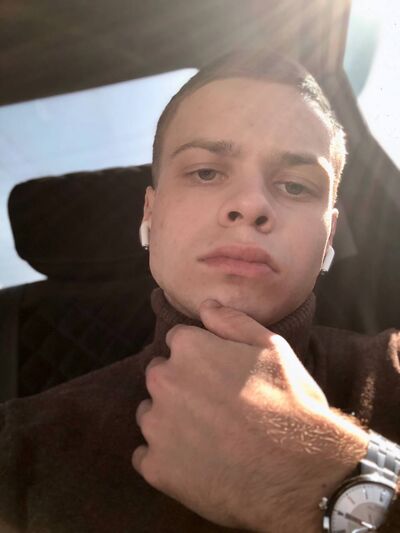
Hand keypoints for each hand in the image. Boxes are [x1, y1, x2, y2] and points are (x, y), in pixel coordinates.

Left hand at [132, 300, 367, 531]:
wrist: (299, 472)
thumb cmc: (289, 404)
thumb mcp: (272, 348)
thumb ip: (232, 322)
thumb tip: (206, 305)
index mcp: (188, 348)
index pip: (178, 342)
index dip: (200, 357)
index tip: (218, 375)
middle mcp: (164, 381)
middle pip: (160, 377)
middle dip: (181, 386)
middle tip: (215, 408)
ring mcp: (157, 426)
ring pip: (151, 415)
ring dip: (170, 422)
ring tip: (207, 438)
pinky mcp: (156, 467)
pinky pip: (147, 457)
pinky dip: (165, 459)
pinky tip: (195, 464)